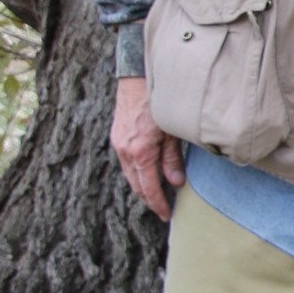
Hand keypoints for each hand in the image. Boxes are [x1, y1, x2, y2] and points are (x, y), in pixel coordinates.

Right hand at [112, 75, 185, 219]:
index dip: (158, 204)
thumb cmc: (160, 101)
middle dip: (150, 198)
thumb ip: (173, 159)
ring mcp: (118, 143)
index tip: (167, 215)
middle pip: (137, 185)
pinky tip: (147, 172)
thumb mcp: (173, 132)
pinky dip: (136, 172)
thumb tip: (176, 183)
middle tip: (164, 209)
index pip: (149, 188)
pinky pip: (126, 162)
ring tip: (157, 194)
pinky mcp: (117, 136)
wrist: (138, 77)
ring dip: (142, 186)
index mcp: (140, 152)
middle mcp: (125, 150)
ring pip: (130, 174)